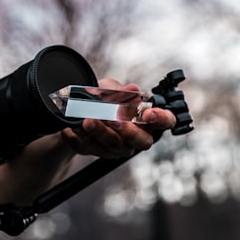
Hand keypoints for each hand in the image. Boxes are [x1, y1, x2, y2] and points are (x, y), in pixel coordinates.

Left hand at [60, 78, 175, 158]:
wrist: (74, 110)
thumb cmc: (100, 99)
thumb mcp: (108, 89)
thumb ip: (119, 91)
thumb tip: (132, 90)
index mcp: (146, 119)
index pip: (166, 121)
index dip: (161, 119)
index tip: (148, 114)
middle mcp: (135, 137)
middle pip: (142, 142)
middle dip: (129, 132)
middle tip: (115, 120)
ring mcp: (117, 147)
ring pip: (114, 146)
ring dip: (101, 132)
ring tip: (88, 120)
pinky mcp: (96, 151)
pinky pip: (91, 147)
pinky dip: (82, 135)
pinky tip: (74, 126)